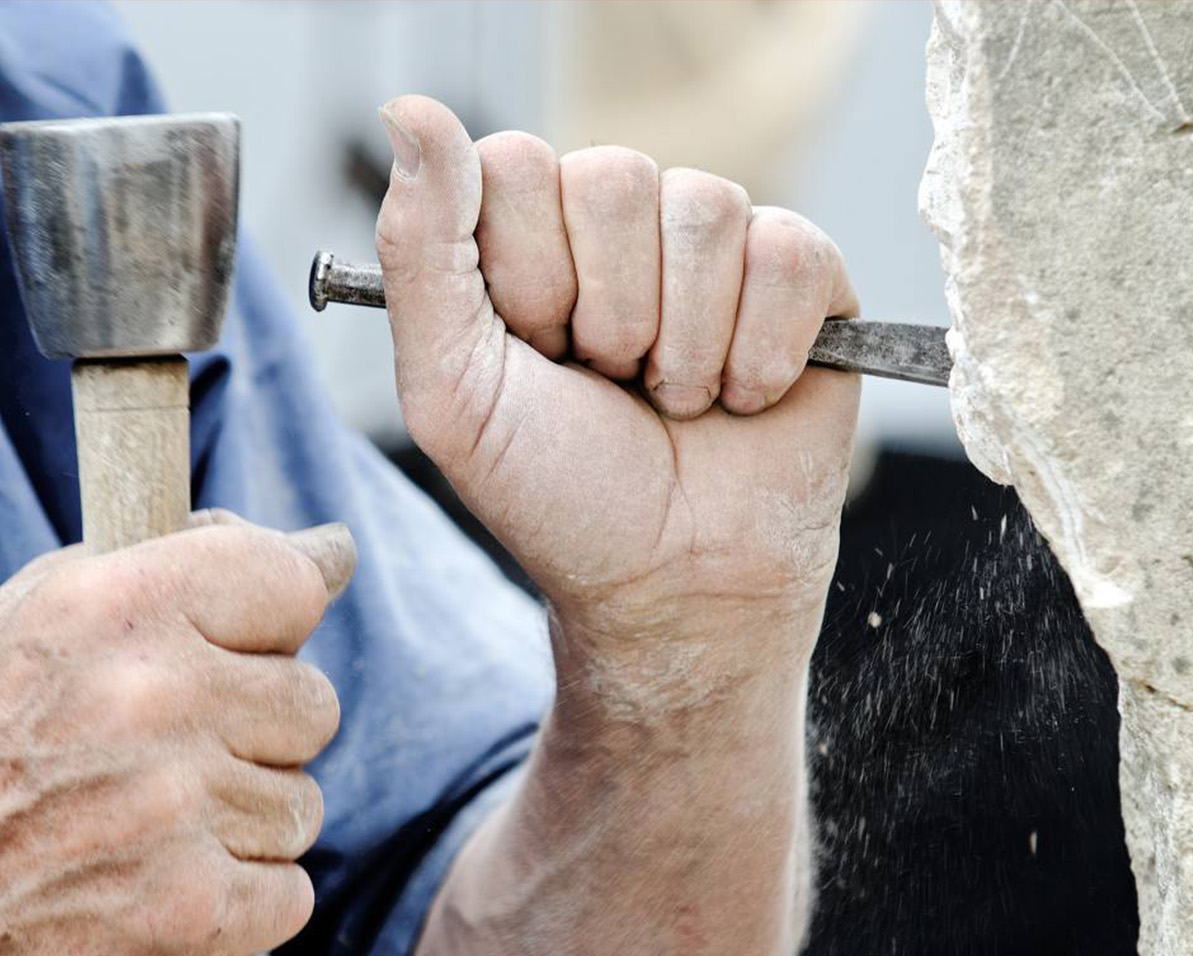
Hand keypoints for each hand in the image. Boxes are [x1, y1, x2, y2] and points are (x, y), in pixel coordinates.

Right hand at [0, 515, 352, 955]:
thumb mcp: (32, 617)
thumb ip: (178, 564)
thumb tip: (327, 550)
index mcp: (114, 608)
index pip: (291, 582)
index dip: (281, 617)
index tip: (262, 639)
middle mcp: (152, 700)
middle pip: (313, 702)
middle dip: (259, 729)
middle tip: (180, 750)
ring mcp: (176, 811)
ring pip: (303, 802)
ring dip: (246, 817)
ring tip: (156, 822)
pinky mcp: (190, 912)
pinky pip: (292, 890)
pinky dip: (243, 897)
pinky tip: (167, 881)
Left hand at [376, 96, 858, 687]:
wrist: (674, 585)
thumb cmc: (560, 496)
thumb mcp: (455, 391)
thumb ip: (420, 253)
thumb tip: (410, 111)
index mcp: (527, 240)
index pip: (514, 163)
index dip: (526, 274)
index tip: (535, 354)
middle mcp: (620, 227)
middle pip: (614, 177)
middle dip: (608, 316)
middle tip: (611, 384)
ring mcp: (715, 246)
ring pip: (706, 209)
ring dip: (685, 346)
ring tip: (675, 402)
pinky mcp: (804, 277)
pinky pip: (791, 250)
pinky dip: (762, 352)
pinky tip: (744, 399)